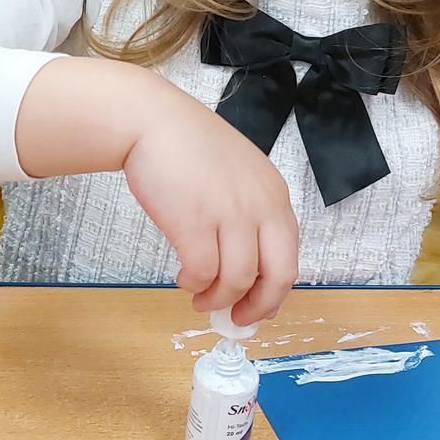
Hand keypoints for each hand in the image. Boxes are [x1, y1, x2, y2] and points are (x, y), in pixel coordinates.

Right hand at [125, 95, 299, 324]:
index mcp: (275, 196)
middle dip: (258, 306)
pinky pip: (202, 273)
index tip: (256, 305)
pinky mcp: (195, 222)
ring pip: (237, 280)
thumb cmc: (187, 146)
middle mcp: (261, 206)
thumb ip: (249, 213)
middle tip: (237, 318)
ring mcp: (229, 214)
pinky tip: (184, 278)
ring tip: (200, 299)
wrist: (151, 121)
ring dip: (218, 298)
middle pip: (277, 276)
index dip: (273, 291)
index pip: (289, 257)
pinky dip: (193, 284)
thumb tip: (245, 268)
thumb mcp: (238, 175)